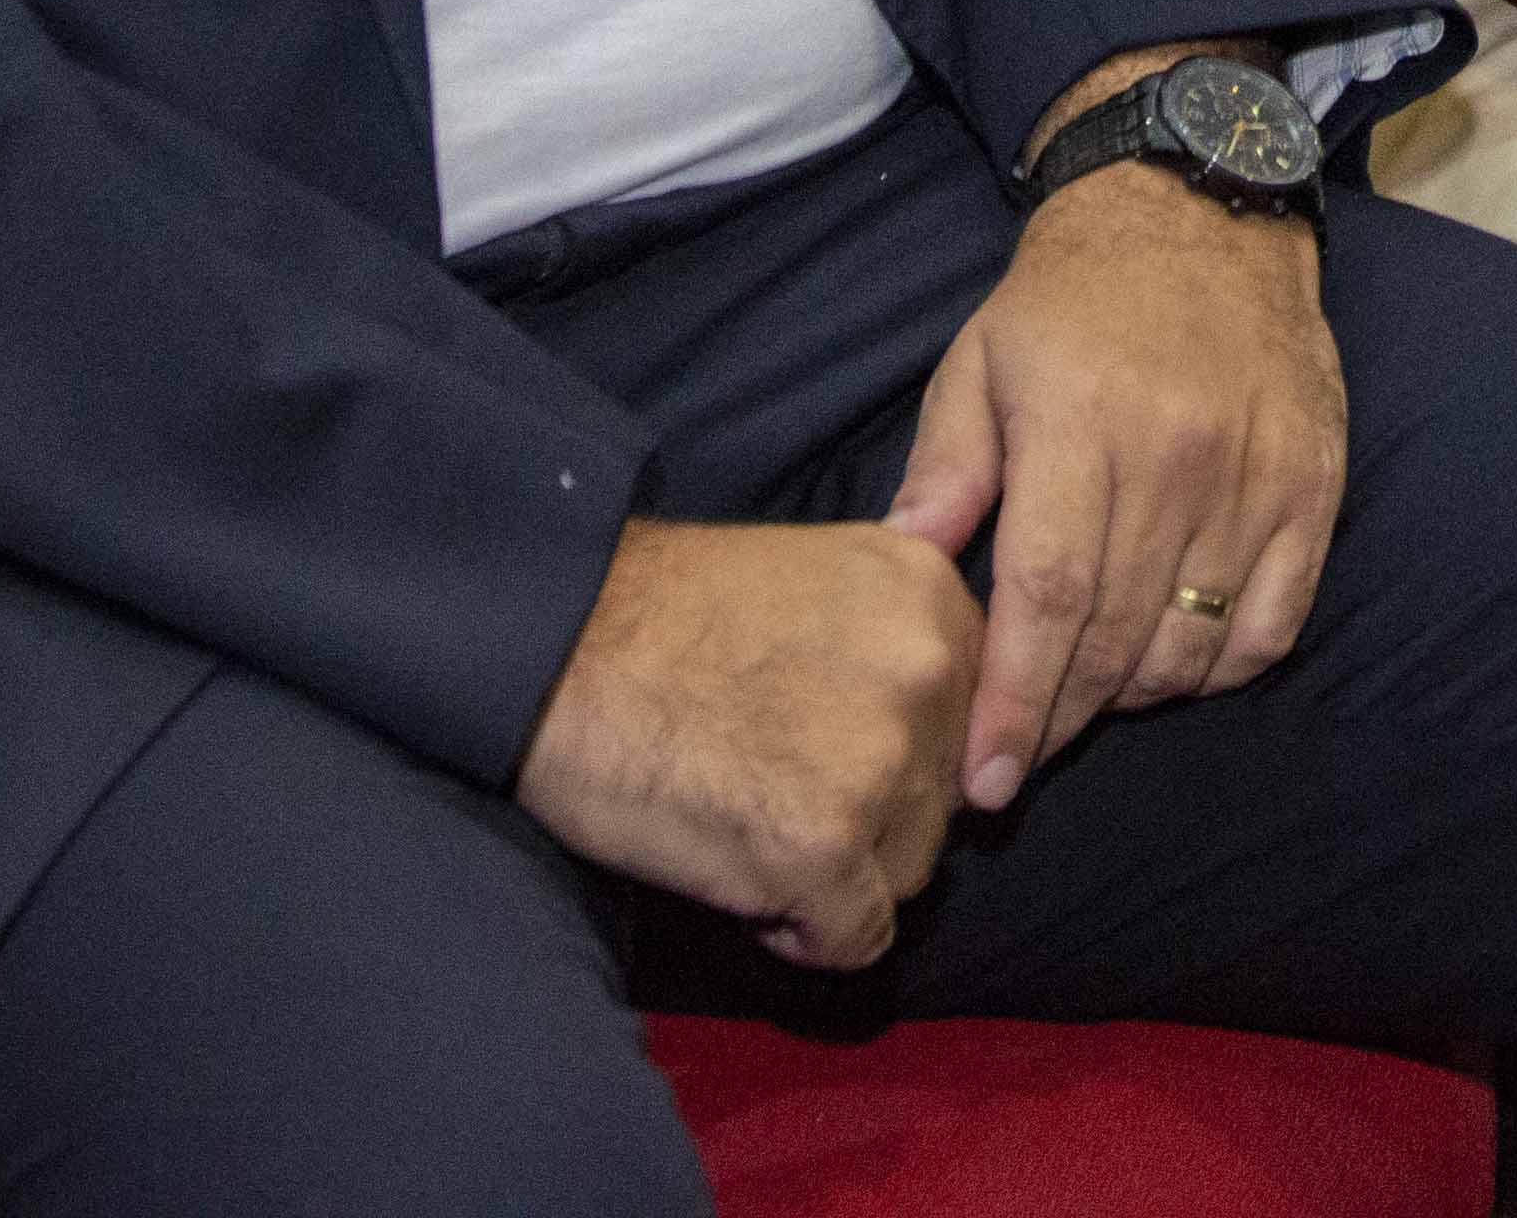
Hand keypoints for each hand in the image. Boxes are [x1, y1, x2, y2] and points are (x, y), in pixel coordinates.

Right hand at [514, 517, 977, 965]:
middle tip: (765, 780)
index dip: (896, 750)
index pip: (972, 721)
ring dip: (835, 873)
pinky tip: (736, 873)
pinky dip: (800, 932)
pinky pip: (856, 939)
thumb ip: (899, 638)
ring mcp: (882, 759)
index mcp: (932, 594)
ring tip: (744, 818)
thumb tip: (963, 729)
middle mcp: (930, 669)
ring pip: (907, 873)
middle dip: (866, 815)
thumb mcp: (822, 577)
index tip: (818, 737)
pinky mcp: (826, 845)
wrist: (544, 645)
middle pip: (942, 801)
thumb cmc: (663, 619)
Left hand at [881, 159, 1343, 809]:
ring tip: (1089, 692)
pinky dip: (1220, 668)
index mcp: (1081, 422)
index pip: (1048, 596)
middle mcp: (1176, 454)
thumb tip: (900, 565)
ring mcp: (1257, 473)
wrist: (1201, 207)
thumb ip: (944, 468)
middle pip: (1116, 637)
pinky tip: (1173, 659)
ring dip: (1134, 696)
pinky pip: (1272, 627)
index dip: (1016, 702)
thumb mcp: (980, 360)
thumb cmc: (1071, 298)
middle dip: (1060, 718)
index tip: (986, 782)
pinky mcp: (1316, 486)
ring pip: (1193, 646)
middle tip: (1019, 756)